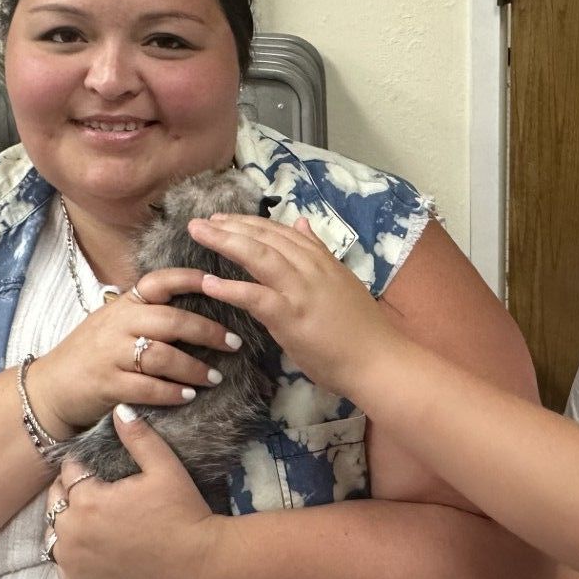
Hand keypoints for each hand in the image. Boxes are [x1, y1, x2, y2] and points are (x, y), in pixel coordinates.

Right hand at [27, 268, 242, 437]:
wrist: (49, 388)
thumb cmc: (90, 353)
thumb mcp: (114, 323)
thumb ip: (146, 313)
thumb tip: (196, 305)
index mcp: (124, 304)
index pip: (158, 282)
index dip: (189, 279)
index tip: (219, 282)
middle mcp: (118, 324)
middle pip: (171, 321)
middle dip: (207, 332)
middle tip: (233, 343)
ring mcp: (111, 355)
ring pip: (162, 356)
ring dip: (194, 368)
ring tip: (215, 377)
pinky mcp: (108, 385)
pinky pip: (147, 388)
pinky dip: (172, 393)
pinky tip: (188, 396)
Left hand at [43, 409, 229, 578]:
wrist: (198, 567)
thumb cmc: (184, 514)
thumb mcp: (165, 468)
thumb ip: (138, 437)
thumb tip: (119, 409)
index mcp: (87, 499)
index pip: (68, 472)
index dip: (83, 468)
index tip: (100, 472)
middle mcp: (72, 532)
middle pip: (55, 502)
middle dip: (71, 494)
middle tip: (98, 496)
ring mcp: (73, 563)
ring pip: (54, 535)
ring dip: (67, 525)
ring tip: (93, 521)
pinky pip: (62, 566)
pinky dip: (73, 558)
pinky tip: (95, 550)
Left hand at [188, 214, 409, 398]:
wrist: (379, 360)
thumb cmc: (362, 330)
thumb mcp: (340, 282)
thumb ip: (319, 254)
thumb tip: (302, 224)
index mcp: (323, 261)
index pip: (282, 232)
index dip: (251, 222)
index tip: (226, 218)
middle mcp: (311, 268)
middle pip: (266, 237)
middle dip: (231, 224)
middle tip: (202, 220)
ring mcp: (301, 290)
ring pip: (259, 256)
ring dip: (225, 241)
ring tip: (198, 233)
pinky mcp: (292, 316)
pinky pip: (256, 296)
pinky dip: (230, 287)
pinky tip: (209, 283)